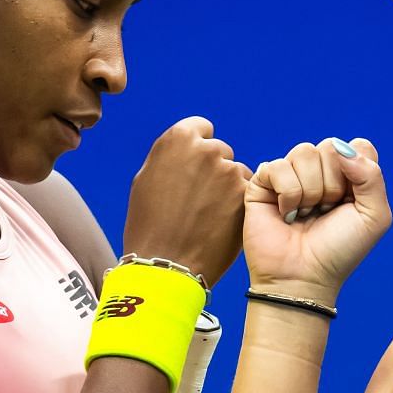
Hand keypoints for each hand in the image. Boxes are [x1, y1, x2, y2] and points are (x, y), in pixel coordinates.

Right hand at [124, 116, 251, 284]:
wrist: (165, 265)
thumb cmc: (149, 225)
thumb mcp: (146, 179)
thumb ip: (170, 156)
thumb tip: (187, 148)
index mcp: (178, 139)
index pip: (201, 128)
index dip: (197, 149)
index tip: (194, 168)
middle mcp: (206, 149)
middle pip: (220, 150)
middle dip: (213, 168)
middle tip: (199, 198)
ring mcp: (228, 171)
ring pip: (235, 172)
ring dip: (227, 187)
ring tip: (208, 215)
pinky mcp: (244, 195)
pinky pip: (246, 192)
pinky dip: (237, 204)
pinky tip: (220, 223)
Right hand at [243, 137, 390, 299]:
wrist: (303, 278)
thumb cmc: (339, 250)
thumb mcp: (374, 217)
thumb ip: (371, 176)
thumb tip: (341, 148)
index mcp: (349, 176)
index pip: (358, 146)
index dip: (357, 171)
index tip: (351, 201)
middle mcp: (320, 171)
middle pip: (331, 147)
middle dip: (333, 184)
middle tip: (325, 212)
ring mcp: (291, 174)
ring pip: (304, 152)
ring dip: (310, 191)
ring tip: (305, 214)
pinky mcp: (264, 182)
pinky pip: (278, 166)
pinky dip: (288, 195)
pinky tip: (286, 214)